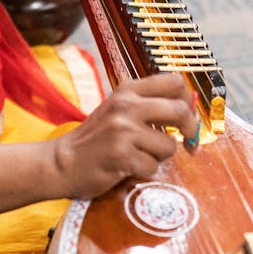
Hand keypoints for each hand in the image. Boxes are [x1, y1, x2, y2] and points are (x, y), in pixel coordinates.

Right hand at [49, 75, 195, 198]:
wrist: (62, 162)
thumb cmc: (95, 139)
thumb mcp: (118, 110)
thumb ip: (148, 106)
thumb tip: (189, 112)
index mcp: (127, 90)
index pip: (174, 82)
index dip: (188, 100)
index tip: (188, 116)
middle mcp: (126, 106)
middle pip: (179, 111)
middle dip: (190, 130)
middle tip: (190, 143)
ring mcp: (123, 130)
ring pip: (169, 145)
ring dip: (159, 156)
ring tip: (139, 156)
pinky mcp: (121, 155)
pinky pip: (153, 167)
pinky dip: (144, 171)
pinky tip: (127, 167)